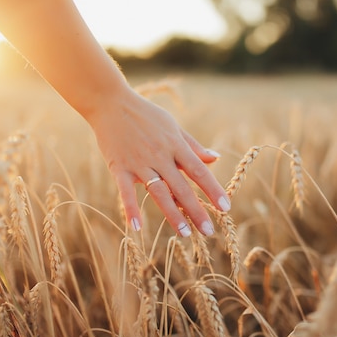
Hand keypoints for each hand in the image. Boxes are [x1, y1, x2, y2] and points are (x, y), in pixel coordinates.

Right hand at [86, 85, 230, 236]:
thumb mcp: (173, 127)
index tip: (226, 207)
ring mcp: (139, 163)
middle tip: (208, 232)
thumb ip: (193, 146)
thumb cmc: (146, 115)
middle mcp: (160, 156)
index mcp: (175, 145)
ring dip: (173, 215)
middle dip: (197, 210)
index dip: (213, 190)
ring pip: (159, 193)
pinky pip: (126, 192)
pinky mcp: (119, 168)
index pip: (199, 171)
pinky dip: (131, 209)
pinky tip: (137, 227)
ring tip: (185, 233)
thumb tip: (215, 158)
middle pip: (182, 187)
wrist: (111, 103)